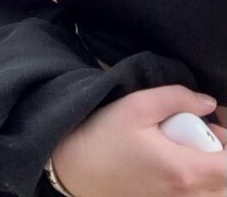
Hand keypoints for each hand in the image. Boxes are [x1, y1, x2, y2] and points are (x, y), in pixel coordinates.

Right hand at [52, 86, 225, 196]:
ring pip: (209, 189)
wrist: (73, 166)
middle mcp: (183, 195)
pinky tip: (174, 157)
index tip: (218, 124)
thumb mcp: (138, 105)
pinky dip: (194, 177)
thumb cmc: (104, 135)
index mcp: (182, 171)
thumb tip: (208, 102)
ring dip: (208, 166)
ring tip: (187, 143)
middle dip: (220, 153)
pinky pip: (192, 193)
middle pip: (223, 180)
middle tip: (204, 129)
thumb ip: (177, 98)